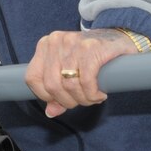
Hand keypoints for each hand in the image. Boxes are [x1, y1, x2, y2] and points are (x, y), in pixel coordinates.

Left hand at [23, 29, 140, 117]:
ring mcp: (73, 42)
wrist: (118, 38)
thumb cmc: (91, 56)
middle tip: (82, 101)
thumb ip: (57, 90)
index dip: (45, 96)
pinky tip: (100, 95)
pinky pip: (86, 80)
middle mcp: (56, 41)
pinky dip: (93, 94)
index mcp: (45, 45)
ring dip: (83, 99)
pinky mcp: (91, 47)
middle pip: (52, 85)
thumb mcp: (69, 70)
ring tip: (92, 98)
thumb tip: (50, 112)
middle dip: (68, 101)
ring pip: (69, 85)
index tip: (62, 100)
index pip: (32, 78)